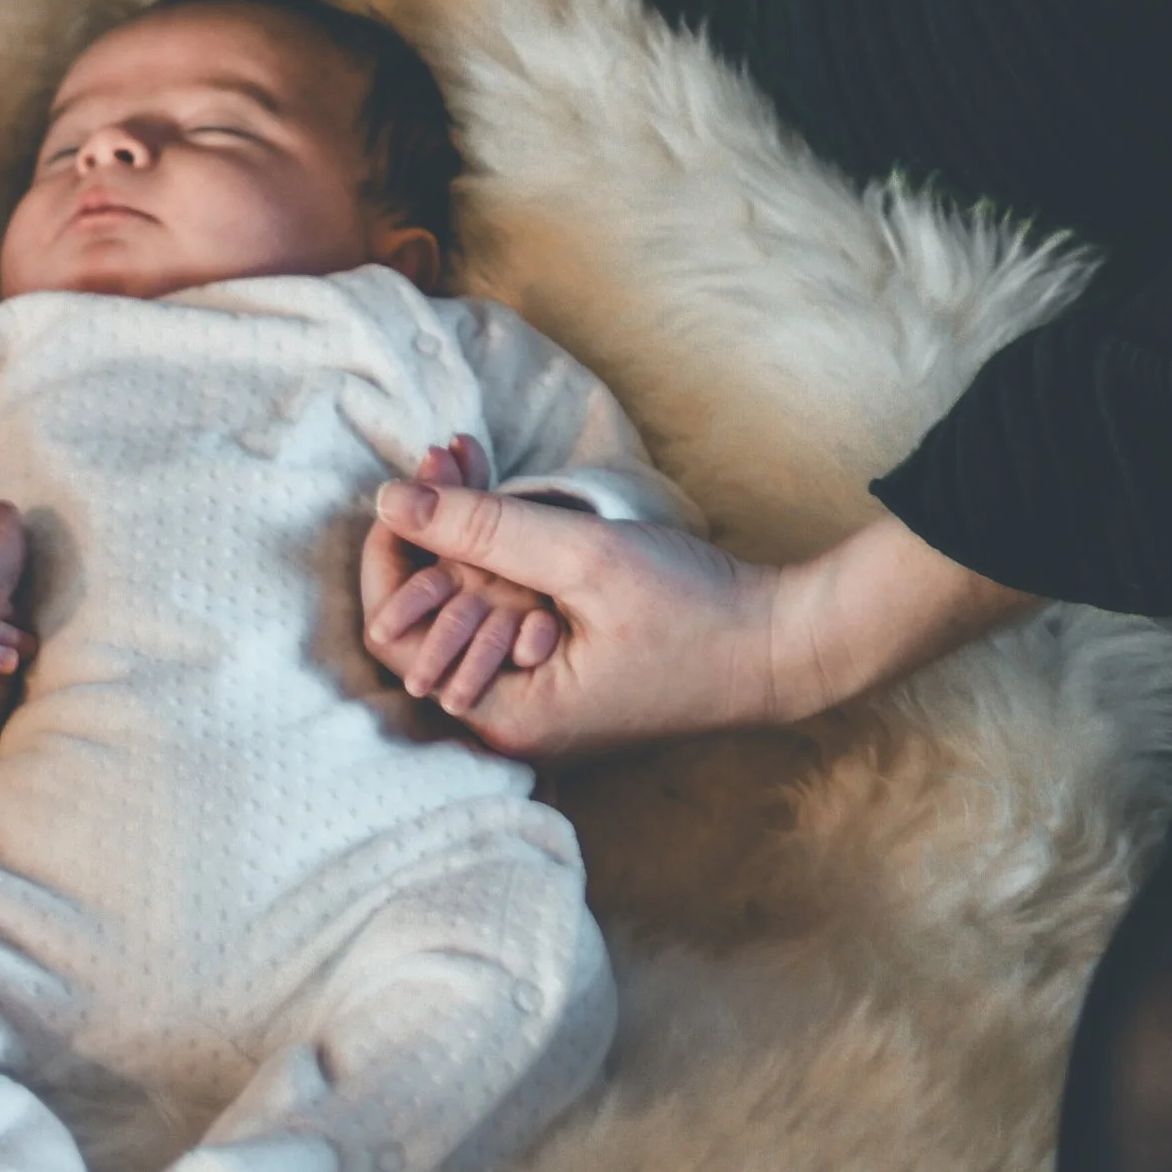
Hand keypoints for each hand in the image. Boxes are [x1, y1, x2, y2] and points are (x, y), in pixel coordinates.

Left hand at [360, 475, 778, 758]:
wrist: (781, 643)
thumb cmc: (695, 613)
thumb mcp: (584, 559)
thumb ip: (482, 529)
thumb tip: (390, 500)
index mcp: (504, 716)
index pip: (394, 633)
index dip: (394, 551)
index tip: (412, 481)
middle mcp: (508, 719)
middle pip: (424, 611)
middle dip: (428, 523)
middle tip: (448, 452)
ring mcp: (533, 696)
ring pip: (460, 598)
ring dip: (458, 524)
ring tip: (465, 454)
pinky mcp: (556, 670)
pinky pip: (498, 604)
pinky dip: (493, 547)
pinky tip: (493, 486)